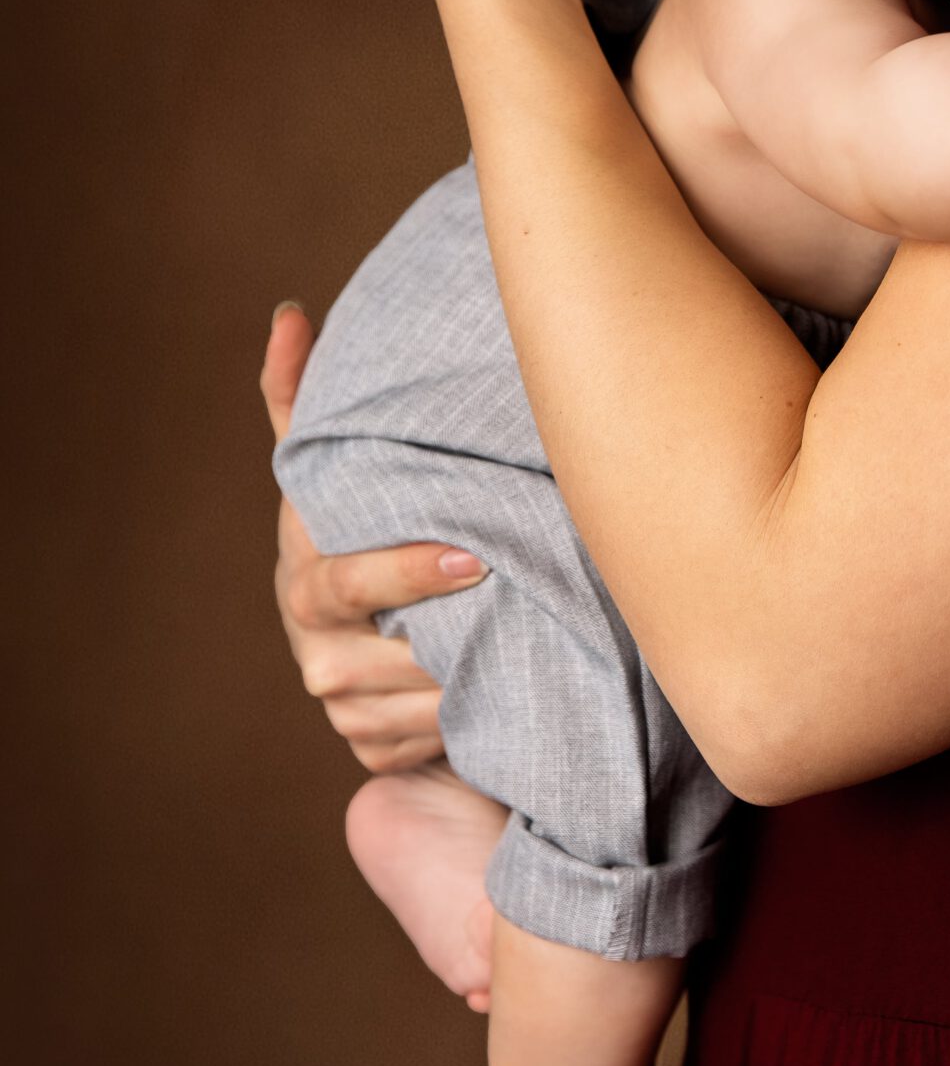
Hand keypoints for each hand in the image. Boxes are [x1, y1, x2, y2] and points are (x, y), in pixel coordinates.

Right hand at [262, 303, 483, 772]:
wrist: (371, 626)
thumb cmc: (371, 529)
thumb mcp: (339, 470)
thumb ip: (305, 399)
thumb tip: (289, 315)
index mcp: (306, 576)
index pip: (345, 581)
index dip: (406, 572)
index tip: (474, 556)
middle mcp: (315, 647)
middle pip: (378, 657)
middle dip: (448, 639)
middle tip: (518, 613)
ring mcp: (342, 705)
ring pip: (415, 705)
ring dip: (473, 683)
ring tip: (544, 650)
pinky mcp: (375, 750)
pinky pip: (428, 743)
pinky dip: (469, 725)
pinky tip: (514, 699)